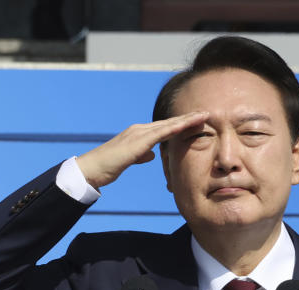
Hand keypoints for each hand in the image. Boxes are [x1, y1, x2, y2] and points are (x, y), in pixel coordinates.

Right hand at [76, 111, 208, 188]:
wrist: (92, 168)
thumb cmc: (108, 167)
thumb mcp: (129, 160)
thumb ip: (141, 155)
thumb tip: (152, 155)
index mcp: (139, 134)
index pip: (164, 128)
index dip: (181, 124)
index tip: (197, 121)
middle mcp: (140, 129)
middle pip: (169, 122)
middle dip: (188, 117)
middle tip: (206, 112)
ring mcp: (139, 133)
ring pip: (168, 124)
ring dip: (187, 119)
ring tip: (203, 115)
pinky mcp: (138, 141)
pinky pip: (161, 132)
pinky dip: (176, 128)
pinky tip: (188, 124)